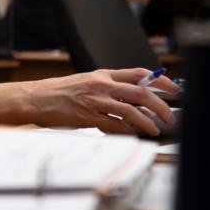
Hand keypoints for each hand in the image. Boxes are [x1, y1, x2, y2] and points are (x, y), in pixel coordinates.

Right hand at [24, 68, 179, 135]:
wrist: (35, 98)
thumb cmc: (58, 93)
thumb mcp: (85, 82)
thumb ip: (107, 88)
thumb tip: (132, 100)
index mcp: (102, 74)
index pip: (139, 74)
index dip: (160, 81)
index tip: (174, 89)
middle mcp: (101, 85)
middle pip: (141, 93)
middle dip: (160, 106)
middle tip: (169, 117)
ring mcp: (95, 101)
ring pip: (131, 111)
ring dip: (147, 123)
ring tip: (154, 130)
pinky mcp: (88, 117)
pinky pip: (115, 126)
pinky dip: (127, 131)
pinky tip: (132, 135)